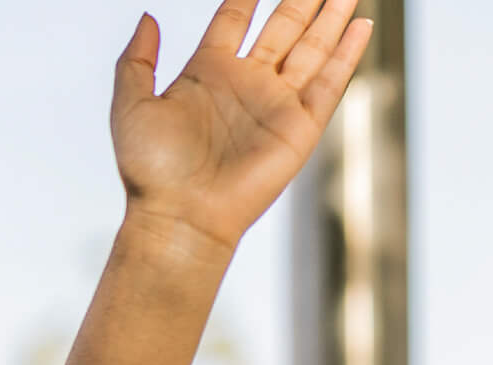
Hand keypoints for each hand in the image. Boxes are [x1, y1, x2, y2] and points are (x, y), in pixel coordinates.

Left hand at [111, 0, 374, 257]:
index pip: (234, 20)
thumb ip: (136, 61)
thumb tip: (146, 18)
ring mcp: (275, 104)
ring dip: (331, 16)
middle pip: (283, 26)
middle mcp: (246, 84)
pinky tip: (362, 25)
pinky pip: (330, 83)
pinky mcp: (299, 127)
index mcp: (207, 73)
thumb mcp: (131, 106)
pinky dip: (347, 54)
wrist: (180, 216)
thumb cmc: (151, 171)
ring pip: (312, 47)